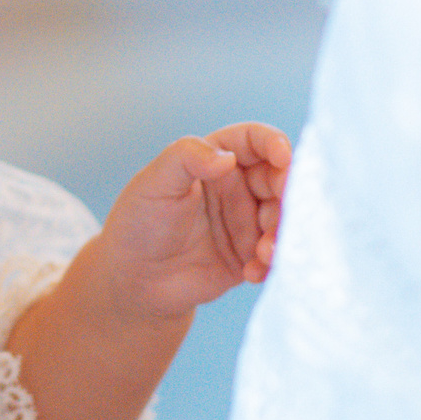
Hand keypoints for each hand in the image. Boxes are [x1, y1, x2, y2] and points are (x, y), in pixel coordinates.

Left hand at [92, 121, 291, 322]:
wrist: (133, 278)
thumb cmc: (139, 222)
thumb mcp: (154, 183)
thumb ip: (186, 158)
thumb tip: (227, 158)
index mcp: (214, 159)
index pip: (252, 141)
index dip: (273, 143)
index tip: (283, 157)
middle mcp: (236, 187)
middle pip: (278, 179)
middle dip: (287, 195)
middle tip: (274, 217)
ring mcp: (244, 221)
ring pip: (282, 218)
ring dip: (281, 233)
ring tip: (263, 253)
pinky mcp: (249, 255)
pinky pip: (273, 255)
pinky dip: (270, 263)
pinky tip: (251, 272)